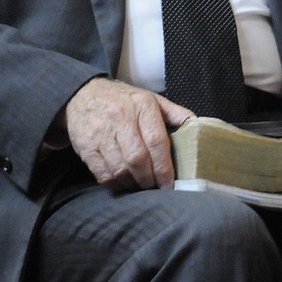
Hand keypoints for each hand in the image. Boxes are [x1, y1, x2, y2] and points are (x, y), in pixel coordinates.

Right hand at [64, 78, 193, 191]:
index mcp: (142, 105)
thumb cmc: (122, 100)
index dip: (165, 168)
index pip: (157, 142)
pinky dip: (116, 184)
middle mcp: (120, 117)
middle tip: (155, 188)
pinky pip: (103, 174)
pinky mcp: (86, 145)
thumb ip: (174, 113)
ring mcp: (101, 132)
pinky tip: (123, 183)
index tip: (170, 183)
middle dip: (149, 180)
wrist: (82, 93)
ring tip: (140, 186)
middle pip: (138, 159)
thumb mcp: (150, 98)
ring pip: (121, 169)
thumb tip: (198, 127)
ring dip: (133, 184)